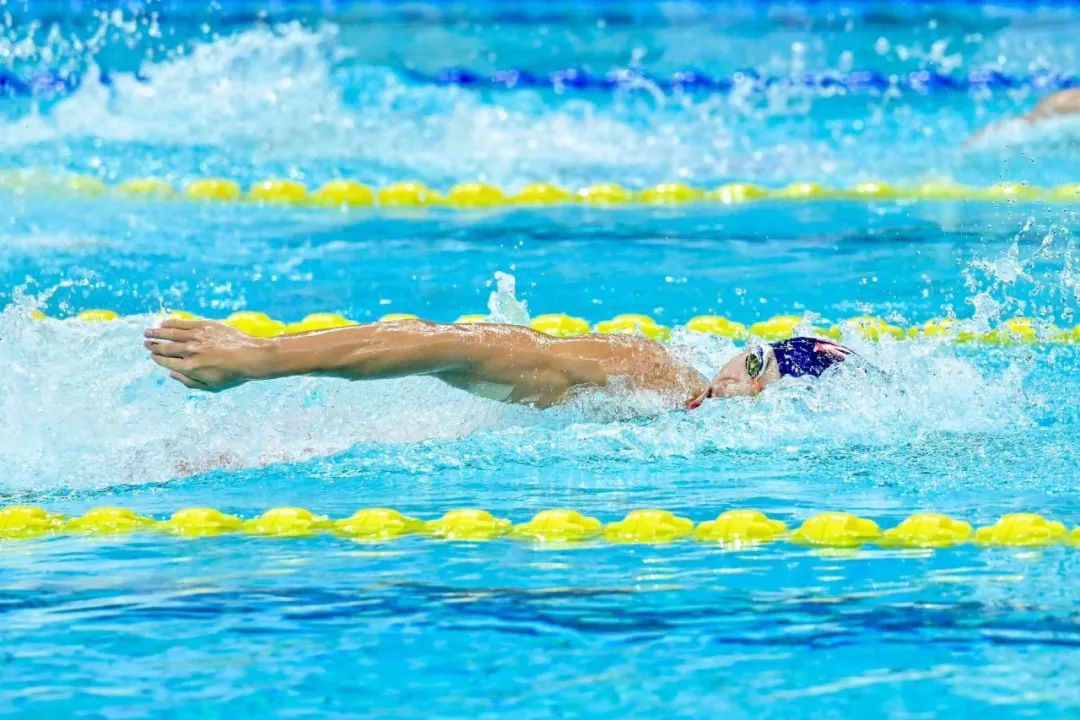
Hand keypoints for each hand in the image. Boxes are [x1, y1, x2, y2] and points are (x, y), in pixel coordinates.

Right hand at [144, 319, 270, 391]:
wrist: (251, 356)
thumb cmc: (233, 375)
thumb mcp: (211, 387)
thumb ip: (189, 382)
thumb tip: (171, 374)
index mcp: (189, 368)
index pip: (166, 361)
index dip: (157, 358)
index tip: (152, 355)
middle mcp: (189, 352)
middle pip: (166, 347)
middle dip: (153, 345)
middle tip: (146, 343)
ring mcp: (196, 337)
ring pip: (171, 333)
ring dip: (157, 332)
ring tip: (148, 332)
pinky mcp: (205, 326)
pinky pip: (183, 323)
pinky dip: (171, 323)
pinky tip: (164, 323)